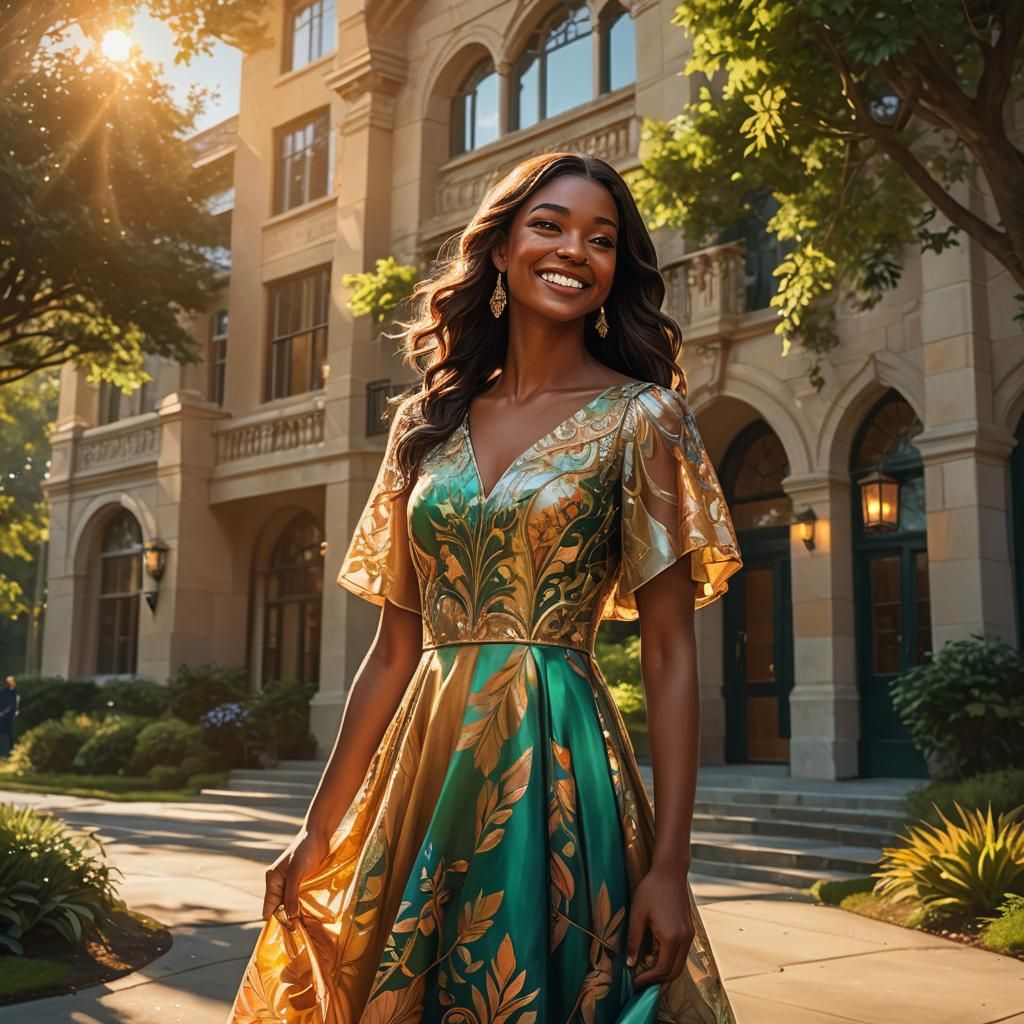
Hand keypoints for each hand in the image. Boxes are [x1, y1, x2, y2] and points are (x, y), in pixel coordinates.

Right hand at [262, 828, 330, 926]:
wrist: (319, 835)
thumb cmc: (305, 850)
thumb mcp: (297, 873)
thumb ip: (291, 895)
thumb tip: (290, 917)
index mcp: (272, 880)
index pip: (269, 908)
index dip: (276, 920)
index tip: (289, 932)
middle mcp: (279, 884)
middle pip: (280, 909)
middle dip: (288, 919)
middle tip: (300, 931)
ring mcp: (291, 884)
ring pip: (290, 905)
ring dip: (297, 913)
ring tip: (307, 925)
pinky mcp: (302, 883)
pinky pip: (299, 899)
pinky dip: (303, 906)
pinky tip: (311, 913)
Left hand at [626, 864, 694, 985]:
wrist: (670, 872)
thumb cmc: (651, 890)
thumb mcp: (638, 914)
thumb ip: (634, 940)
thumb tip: (630, 964)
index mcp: (671, 937)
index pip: (662, 969)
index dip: (647, 979)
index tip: (634, 983)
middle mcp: (685, 939)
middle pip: (674, 972)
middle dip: (657, 980)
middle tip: (639, 981)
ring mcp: (689, 935)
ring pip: (679, 964)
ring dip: (663, 970)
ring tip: (644, 968)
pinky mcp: (690, 930)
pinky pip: (681, 953)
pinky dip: (669, 958)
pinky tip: (653, 953)